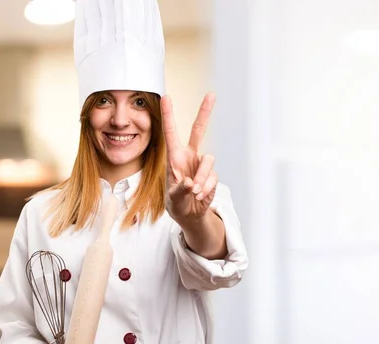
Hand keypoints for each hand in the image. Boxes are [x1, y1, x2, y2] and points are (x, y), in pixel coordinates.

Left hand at [161, 93, 217, 223]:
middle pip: (199, 129)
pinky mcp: (212, 175)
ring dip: (201, 178)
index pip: (171, 132)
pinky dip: (206, 188)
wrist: (189, 214)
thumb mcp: (172, 198)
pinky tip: (199, 196)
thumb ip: (179, 190)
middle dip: (205, 112)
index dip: (168, 115)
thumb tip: (190, 183)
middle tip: (211, 94)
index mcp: (174, 156)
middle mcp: (189, 156)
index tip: (166, 97)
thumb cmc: (176, 202)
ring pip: (208, 161)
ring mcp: (202, 164)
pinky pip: (212, 177)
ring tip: (193, 191)